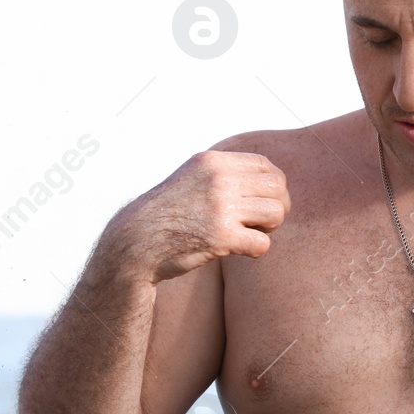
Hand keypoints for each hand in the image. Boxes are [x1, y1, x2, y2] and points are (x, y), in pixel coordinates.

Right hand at [99, 149, 290, 283]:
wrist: (135, 241)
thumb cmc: (168, 212)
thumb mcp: (192, 177)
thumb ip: (224, 173)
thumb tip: (270, 176)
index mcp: (213, 162)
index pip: (266, 166)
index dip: (273, 185)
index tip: (262, 201)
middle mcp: (218, 179)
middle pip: (278, 187)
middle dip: (278, 205)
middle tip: (263, 221)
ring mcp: (220, 208)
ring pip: (276, 213)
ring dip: (271, 227)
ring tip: (254, 233)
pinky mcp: (221, 237)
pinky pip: (262, 243)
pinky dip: (257, 250)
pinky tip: (243, 250)